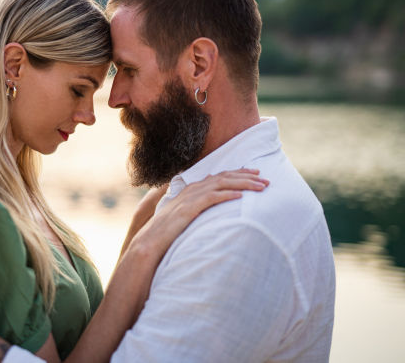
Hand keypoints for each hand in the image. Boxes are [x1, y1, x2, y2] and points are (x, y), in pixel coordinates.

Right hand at [131, 169, 268, 258]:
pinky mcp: (189, 209)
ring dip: (243, 184)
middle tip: (266, 179)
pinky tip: (240, 196)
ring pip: (221, 184)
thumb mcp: (186, 216)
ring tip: (260, 186)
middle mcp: (192, 190)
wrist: (150, 242)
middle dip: (246, 176)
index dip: (239, 173)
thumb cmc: (169, 233)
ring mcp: (190, 198)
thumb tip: (213, 200)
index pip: (220, 176)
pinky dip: (226, 195)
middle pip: (224, 177)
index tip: (256, 174)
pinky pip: (211, 198)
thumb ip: (199, 206)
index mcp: (192, 190)